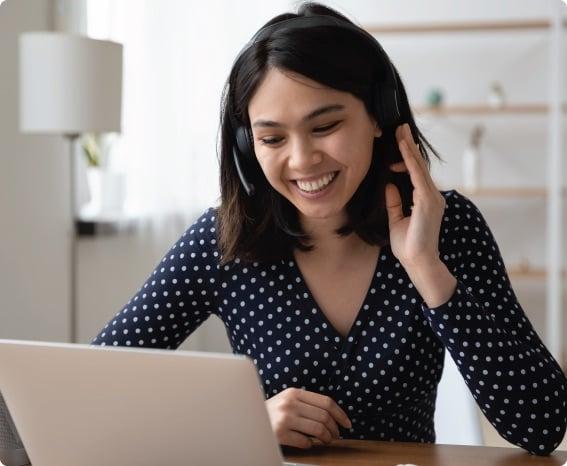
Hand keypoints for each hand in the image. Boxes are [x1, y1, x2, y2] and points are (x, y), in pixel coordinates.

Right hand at [265, 387, 351, 448]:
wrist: (248, 421)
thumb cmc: (271, 413)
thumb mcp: (287, 401)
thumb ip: (305, 402)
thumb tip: (332, 414)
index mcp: (294, 392)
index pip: (326, 401)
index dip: (340, 414)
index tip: (347, 423)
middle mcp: (290, 402)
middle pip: (324, 416)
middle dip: (334, 429)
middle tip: (336, 436)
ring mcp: (285, 417)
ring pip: (318, 429)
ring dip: (326, 438)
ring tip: (326, 441)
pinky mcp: (280, 433)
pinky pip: (305, 442)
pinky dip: (310, 445)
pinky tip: (307, 443)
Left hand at [385, 123, 445, 268]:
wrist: (418, 262)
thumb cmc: (409, 246)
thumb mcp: (396, 220)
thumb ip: (395, 202)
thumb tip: (389, 185)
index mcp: (426, 200)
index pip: (415, 174)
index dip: (405, 159)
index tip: (395, 146)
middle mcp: (432, 196)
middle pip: (418, 166)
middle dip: (409, 146)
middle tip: (400, 128)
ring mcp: (432, 197)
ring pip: (419, 166)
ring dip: (408, 148)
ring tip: (400, 131)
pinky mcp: (428, 201)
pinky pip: (417, 175)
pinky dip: (409, 160)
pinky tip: (403, 147)